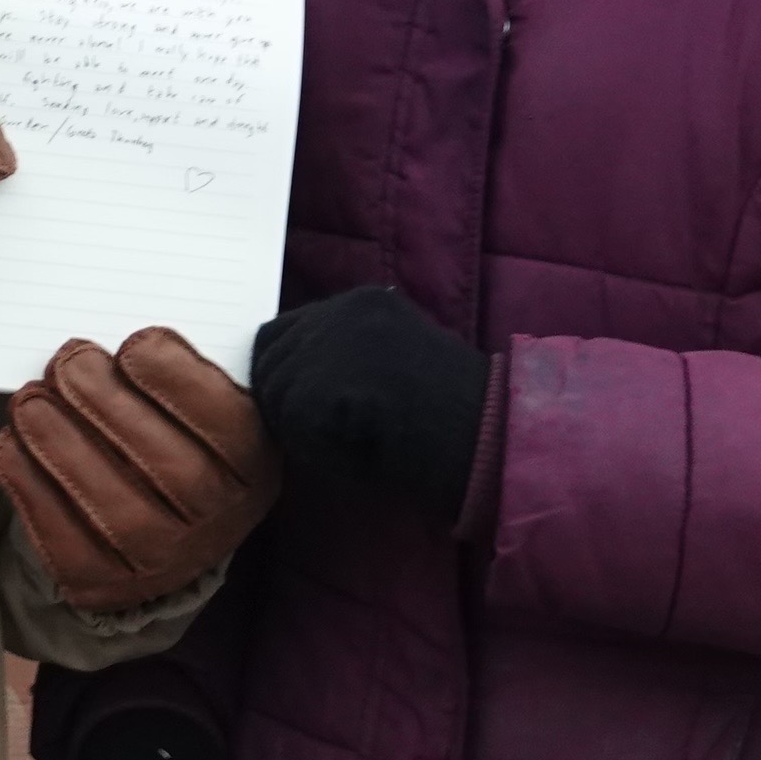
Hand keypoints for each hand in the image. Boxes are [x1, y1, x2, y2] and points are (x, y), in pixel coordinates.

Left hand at [0, 329, 277, 614]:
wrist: (163, 520)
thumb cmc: (174, 429)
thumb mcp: (198, 393)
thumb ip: (174, 366)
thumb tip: (116, 342)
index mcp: (253, 462)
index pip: (225, 423)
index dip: (176, 381)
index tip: (133, 345)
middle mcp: (218, 522)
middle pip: (167, 468)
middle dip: (106, 404)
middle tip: (68, 361)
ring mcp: (162, 561)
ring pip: (112, 507)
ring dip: (59, 442)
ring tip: (30, 400)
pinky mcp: (104, 583)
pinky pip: (63, 541)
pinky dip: (30, 486)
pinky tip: (15, 444)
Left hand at [249, 286, 492, 526]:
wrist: (489, 439)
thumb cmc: (453, 419)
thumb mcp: (393, 369)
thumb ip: (343, 360)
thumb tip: (280, 382)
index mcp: (364, 302)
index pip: (283, 331)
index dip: (283, 374)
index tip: (301, 411)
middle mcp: (346, 308)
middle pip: (270, 356)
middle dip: (284, 402)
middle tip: (319, 438)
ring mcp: (337, 338)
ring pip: (278, 393)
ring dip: (300, 430)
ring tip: (347, 448)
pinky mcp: (329, 379)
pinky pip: (293, 423)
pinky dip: (315, 449)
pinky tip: (355, 457)